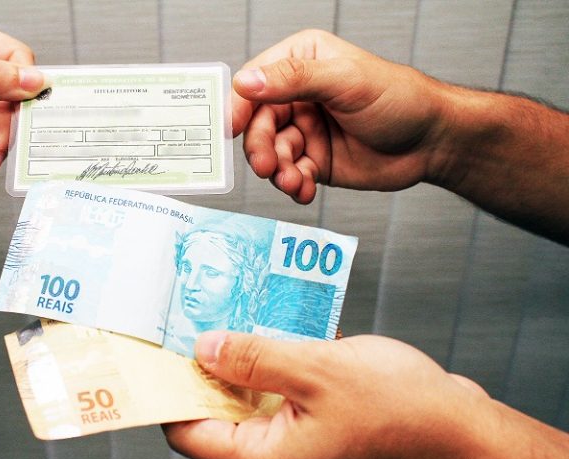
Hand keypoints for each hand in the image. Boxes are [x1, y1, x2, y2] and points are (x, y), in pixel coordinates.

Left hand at [164, 331, 568, 458]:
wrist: (468, 435)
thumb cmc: (405, 416)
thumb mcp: (316, 371)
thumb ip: (253, 357)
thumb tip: (204, 349)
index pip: (186, 430)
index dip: (165, 390)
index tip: (151, 351)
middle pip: (215, 411)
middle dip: (201, 365)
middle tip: (187, 317)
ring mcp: (298, 443)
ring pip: (250, 397)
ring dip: (241, 357)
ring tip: (225, 312)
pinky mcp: (319, 426)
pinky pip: (282, 392)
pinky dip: (273, 361)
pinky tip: (271, 324)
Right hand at [232, 30, 452, 203]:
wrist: (432, 142)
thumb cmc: (399, 99)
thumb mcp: (345, 81)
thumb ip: (293, 80)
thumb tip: (246, 82)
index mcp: (302, 63)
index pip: (256, 82)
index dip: (241, 106)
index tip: (233, 128)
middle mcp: (298, 96)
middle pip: (259, 124)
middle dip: (261, 148)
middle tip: (267, 166)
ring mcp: (305, 130)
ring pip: (272, 153)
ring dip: (278, 170)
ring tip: (293, 180)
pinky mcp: (314, 160)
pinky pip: (290, 174)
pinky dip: (293, 185)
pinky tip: (304, 188)